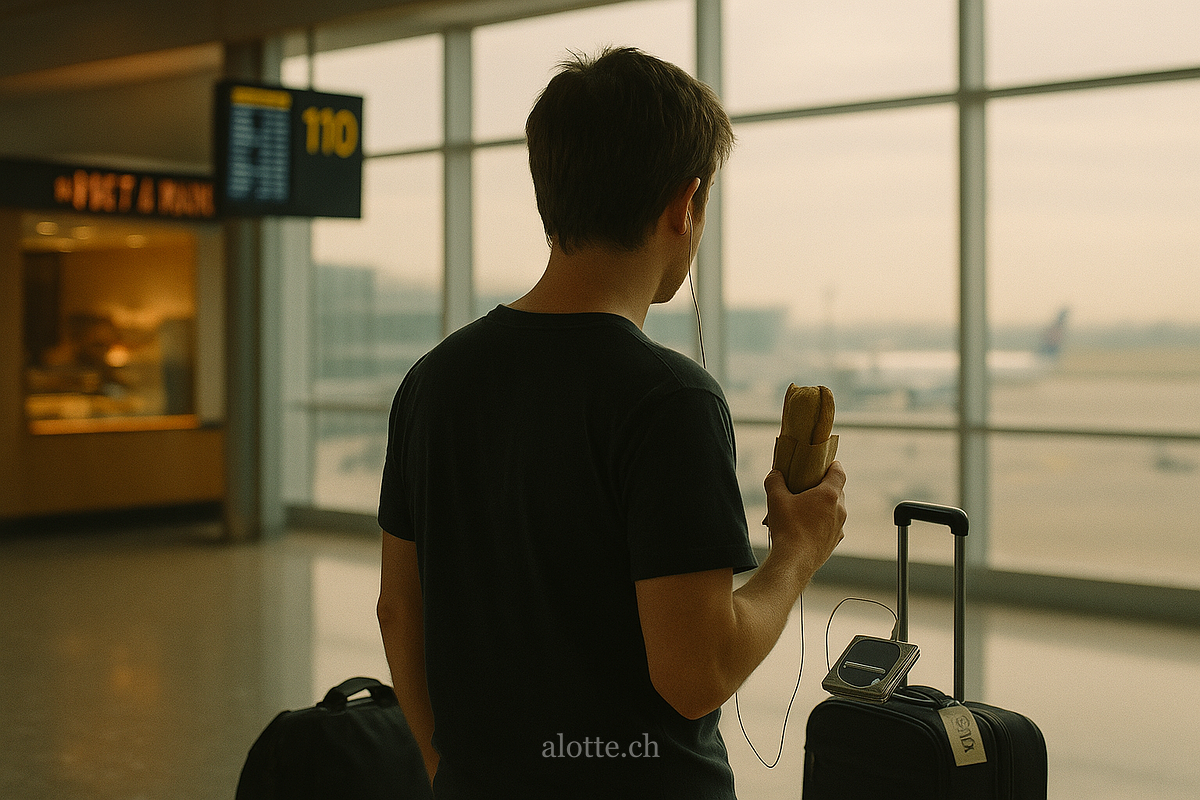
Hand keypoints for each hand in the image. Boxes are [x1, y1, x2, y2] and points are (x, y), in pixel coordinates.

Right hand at [763, 461, 846, 577]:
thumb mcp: (775, 499)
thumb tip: (775, 473)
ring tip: (804, 508)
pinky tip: (806, 526)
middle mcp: (839, 509)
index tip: (823, 463)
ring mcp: (839, 526)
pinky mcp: (834, 540)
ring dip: (823, 505)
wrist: (794, 562)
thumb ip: (775, 481)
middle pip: (837, 490)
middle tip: (807, 484)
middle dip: (824, 485)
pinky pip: (831, 525)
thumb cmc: (787, 528)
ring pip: (835, 509)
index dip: (832, 464)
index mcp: (829, 494)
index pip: (838, 471)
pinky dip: (822, 521)